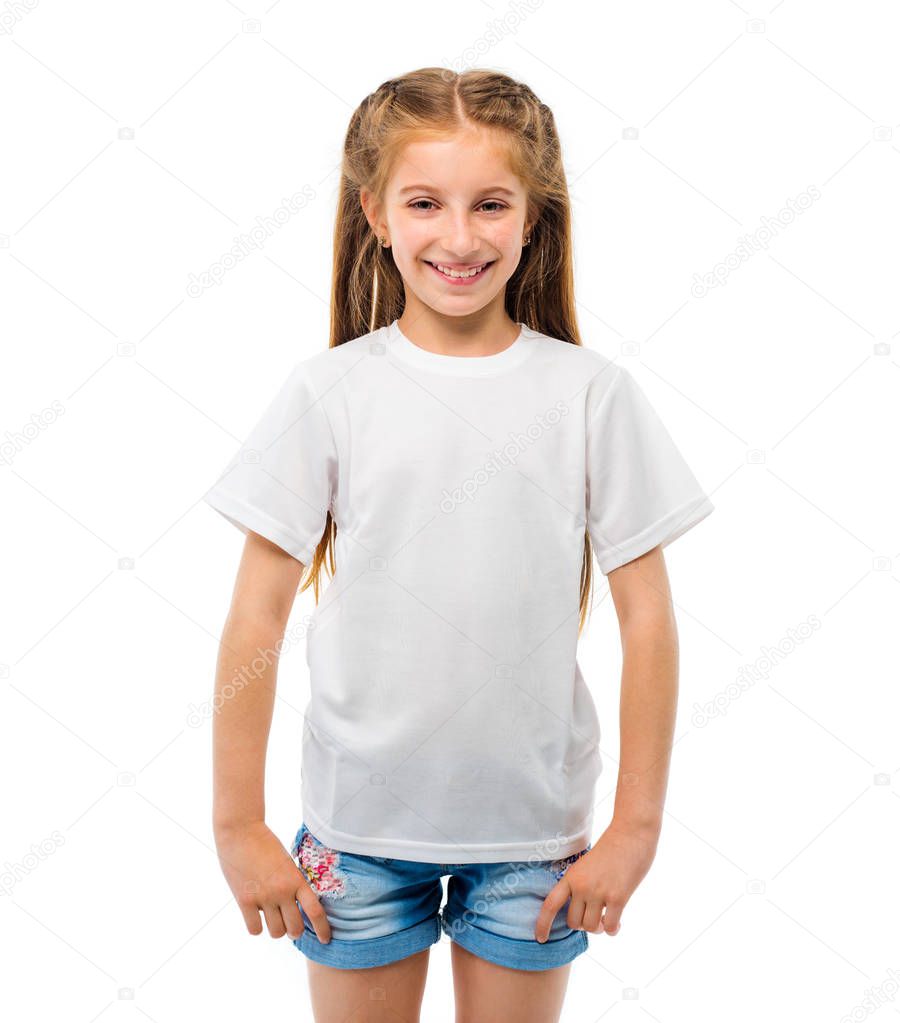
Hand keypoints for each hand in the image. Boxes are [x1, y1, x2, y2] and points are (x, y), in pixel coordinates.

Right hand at [215, 820, 331, 942]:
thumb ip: (293, 883)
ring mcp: (263, 897)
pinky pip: (255, 929)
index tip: (325, 939)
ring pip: (276, 932)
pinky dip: (257, 926)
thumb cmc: (266, 845)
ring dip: (276, 928)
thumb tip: (297, 907)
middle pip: (295, 928)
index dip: (323, 929)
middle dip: (295, 930)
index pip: (315, 911)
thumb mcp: (287, 862)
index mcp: (296, 879)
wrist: (241, 832)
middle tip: (290, 924)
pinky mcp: (244, 900)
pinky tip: (256, 915)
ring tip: (272, 916)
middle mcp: (282, 891)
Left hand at [534, 821, 658, 940]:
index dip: (542, 924)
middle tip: (595, 917)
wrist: (631, 834)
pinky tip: (618, 922)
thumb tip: (582, 911)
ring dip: (599, 928)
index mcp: (571, 876)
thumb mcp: (586, 864)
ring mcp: (599, 892)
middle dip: (583, 924)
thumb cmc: (611, 849)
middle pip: (573, 922)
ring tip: (606, 919)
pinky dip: (613, 929)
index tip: (540, 939)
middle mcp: (582, 886)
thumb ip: (580, 884)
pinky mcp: (618, 898)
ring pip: (591, 927)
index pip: (550, 904)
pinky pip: (610, 927)